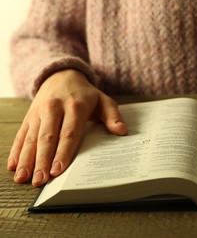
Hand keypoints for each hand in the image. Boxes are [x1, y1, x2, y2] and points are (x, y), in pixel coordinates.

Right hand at [7, 69, 127, 186]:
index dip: (63, 152)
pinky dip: (16, 150)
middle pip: (47, 138)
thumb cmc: (86, 94)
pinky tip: (14, 166)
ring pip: (32, 138)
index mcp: (75, 107)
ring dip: (27, 159)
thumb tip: (122, 131)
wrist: (62, 76)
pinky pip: (22, 135)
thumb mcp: (103, 101)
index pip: (68, 133)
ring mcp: (39, 113)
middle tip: (40, 180)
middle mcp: (54, 109)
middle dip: (42, 160)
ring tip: (24, 178)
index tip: (58, 169)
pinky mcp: (29, 117)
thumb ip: (113, 116)